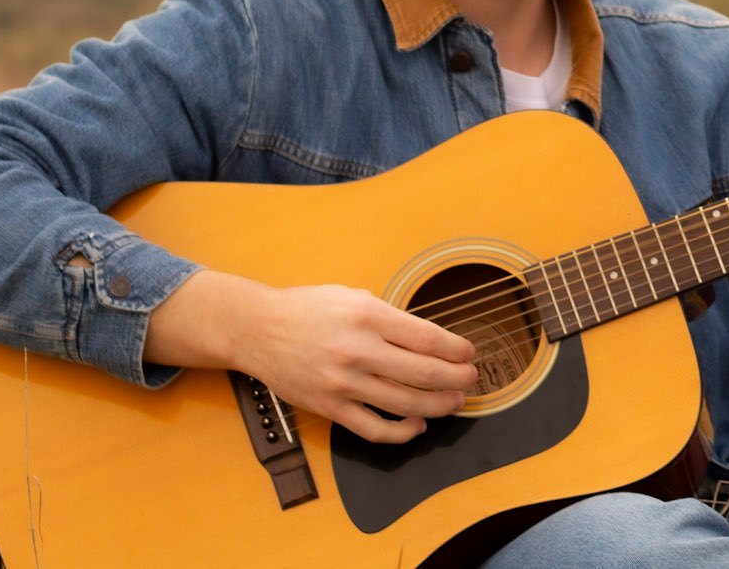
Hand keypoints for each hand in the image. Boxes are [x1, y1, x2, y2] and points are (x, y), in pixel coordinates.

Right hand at [148, 271, 478, 443]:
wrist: (258, 330)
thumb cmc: (309, 309)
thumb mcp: (355, 297)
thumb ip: (391, 318)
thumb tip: (431, 340)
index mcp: (368, 316)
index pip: (427, 338)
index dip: (456, 349)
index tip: (469, 353)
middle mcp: (357, 350)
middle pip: (423, 373)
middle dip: (456, 379)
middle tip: (470, 379)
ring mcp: (343, 383)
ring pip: (405, 404)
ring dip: (439, 406)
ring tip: (454, 401)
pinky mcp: (330, 407)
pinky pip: (374, 428)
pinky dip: (402, 431)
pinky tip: (418, 425)